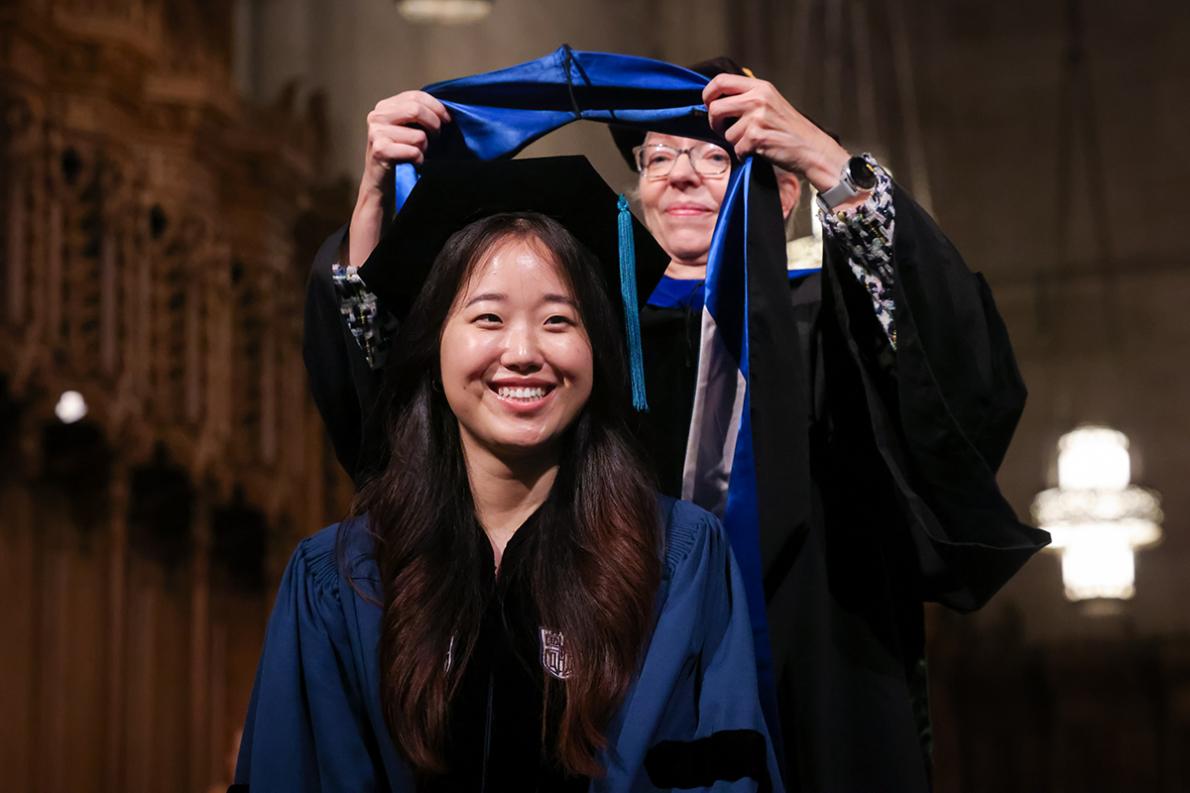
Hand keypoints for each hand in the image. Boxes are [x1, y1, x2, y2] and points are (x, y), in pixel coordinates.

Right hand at [349, 91, 450, 266]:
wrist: (382, 185)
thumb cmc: (401, 157)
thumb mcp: (409, 130)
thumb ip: (421, 116)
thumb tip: (449, 109)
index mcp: (385, 106)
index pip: (416, 95)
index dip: (437, 107)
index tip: (448, 121)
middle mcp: (377, 115)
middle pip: (416, 109)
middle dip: (434, 126)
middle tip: (437, 140)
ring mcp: (376, 132)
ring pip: (418, 135)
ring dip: (425, 148)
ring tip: (419, 154)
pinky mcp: (379, 150)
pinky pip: (413, 151)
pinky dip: (419, 159)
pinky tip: (413, 163)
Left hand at [703, 74, 849, 193]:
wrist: (812, 148)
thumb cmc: (790, 129)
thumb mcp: (771, 102)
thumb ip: (747, 98)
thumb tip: (716, 101)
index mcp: (760, 87)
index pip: (721, 81)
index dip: (708, 94)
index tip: (708, 105)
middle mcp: (758, 99)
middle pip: (715, 108)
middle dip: (715, 124)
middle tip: (725, 130)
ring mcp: (757, 118)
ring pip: (725, 134)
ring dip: (735, 143)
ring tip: (754, 142)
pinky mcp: (757, 137)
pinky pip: (737, 149)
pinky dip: (744, 155)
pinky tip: (759, 151)